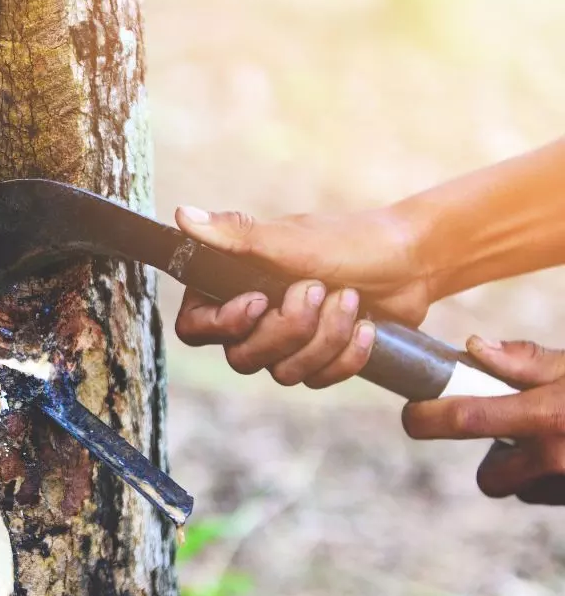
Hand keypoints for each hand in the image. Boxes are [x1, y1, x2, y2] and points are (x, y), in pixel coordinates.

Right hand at [172, 206, 432, 387]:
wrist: (411, 261)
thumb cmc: (347, 241)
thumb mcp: (288, 239)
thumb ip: (234, 235)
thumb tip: (183, 215)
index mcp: (231, 286)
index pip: (194, 328)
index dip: (223, 325)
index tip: (259, 301)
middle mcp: (251, 319)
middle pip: (242, 357)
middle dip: (289, 329)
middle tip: (319, 289)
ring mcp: (283, 344)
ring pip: (283, 372)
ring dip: (324, 337)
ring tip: (350, 300)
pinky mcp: (316, 360)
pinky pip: (317, 380)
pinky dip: (346, 356)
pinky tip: (366, 328)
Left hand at [402, 337, 564, 504]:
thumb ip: (528, 361)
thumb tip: (475, 346)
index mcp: (546, 416)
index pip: (465, 420)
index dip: (427, 418)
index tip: (413, 413)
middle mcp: (554, 457)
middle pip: (489, 477)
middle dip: (493, 458)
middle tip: (510, 433)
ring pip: (519, 488)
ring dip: (526, 471)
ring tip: (552, 440)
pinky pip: (546, 494)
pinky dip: (550, 479)